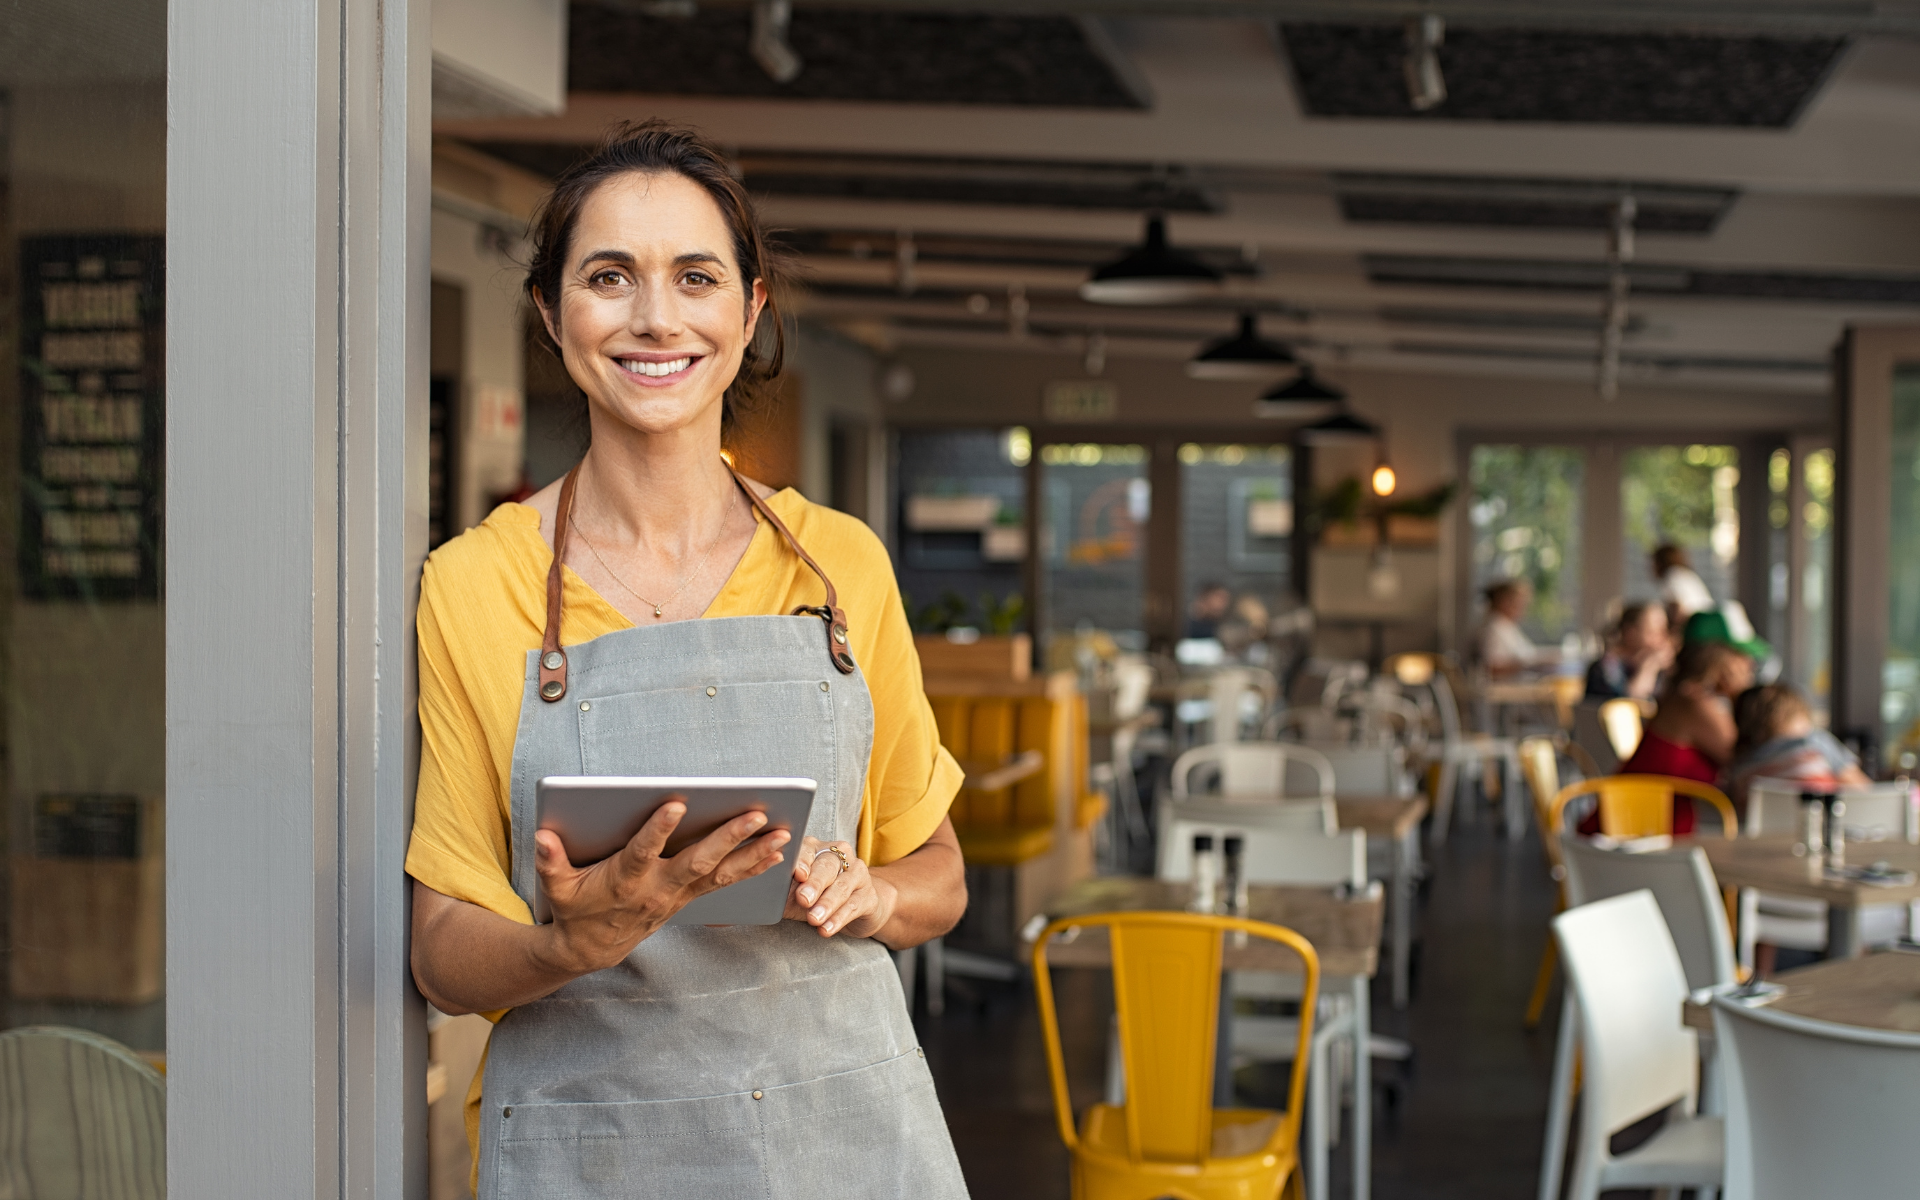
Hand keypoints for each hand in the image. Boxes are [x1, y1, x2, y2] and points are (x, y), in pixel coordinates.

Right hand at [534, 799, 790, 973]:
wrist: (592, 949)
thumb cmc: (575, 908)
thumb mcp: (556, 887)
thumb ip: (551, 861)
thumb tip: (543, 837)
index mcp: (625, 880)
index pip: (643, 851)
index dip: (658, 830)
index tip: (677, 803)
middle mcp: (658, 888)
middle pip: (698, 861)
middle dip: (728, 837)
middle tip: (756, 814)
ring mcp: (678, 895)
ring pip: (721, 873)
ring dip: (753, 853)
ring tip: (783, 833)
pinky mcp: (689, 897)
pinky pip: (726, 882)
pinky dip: (752, 868)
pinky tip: (777, 853)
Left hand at [784, 837, 896, 938]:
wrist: (857, 907)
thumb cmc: (817, 897)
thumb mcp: (794, 893)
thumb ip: (778, 892)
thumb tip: (748, 903)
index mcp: (816, 848)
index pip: (808, 849)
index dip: (802, 861)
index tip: (797, 874)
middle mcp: (839, 855)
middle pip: (827, 866)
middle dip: (815, 883)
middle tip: (803, 899)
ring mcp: (857, 873)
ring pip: (842, 886)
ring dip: (826, 904)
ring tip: (813, 920)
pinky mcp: (869, 894)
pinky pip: (854, 905)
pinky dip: (839, 918)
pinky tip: (826, 929)